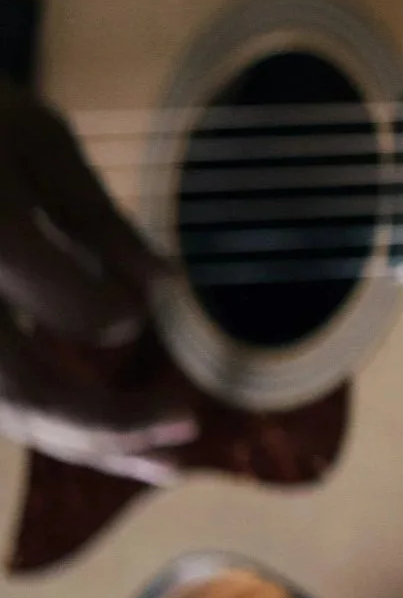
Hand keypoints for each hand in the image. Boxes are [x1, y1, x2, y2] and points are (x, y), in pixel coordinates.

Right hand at [0, 82, 193, 479]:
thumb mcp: (36, 136)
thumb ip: (94, 216)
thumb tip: (164, 291)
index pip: (44, 300)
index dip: (97, 314)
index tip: (144, 315)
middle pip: (19, 389)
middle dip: (106, 422)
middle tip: (188, 425)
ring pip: (10, 408)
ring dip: (91, 442)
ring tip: (171, 461)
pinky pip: (8, 398)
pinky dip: (64, 428)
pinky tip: (128, 448)